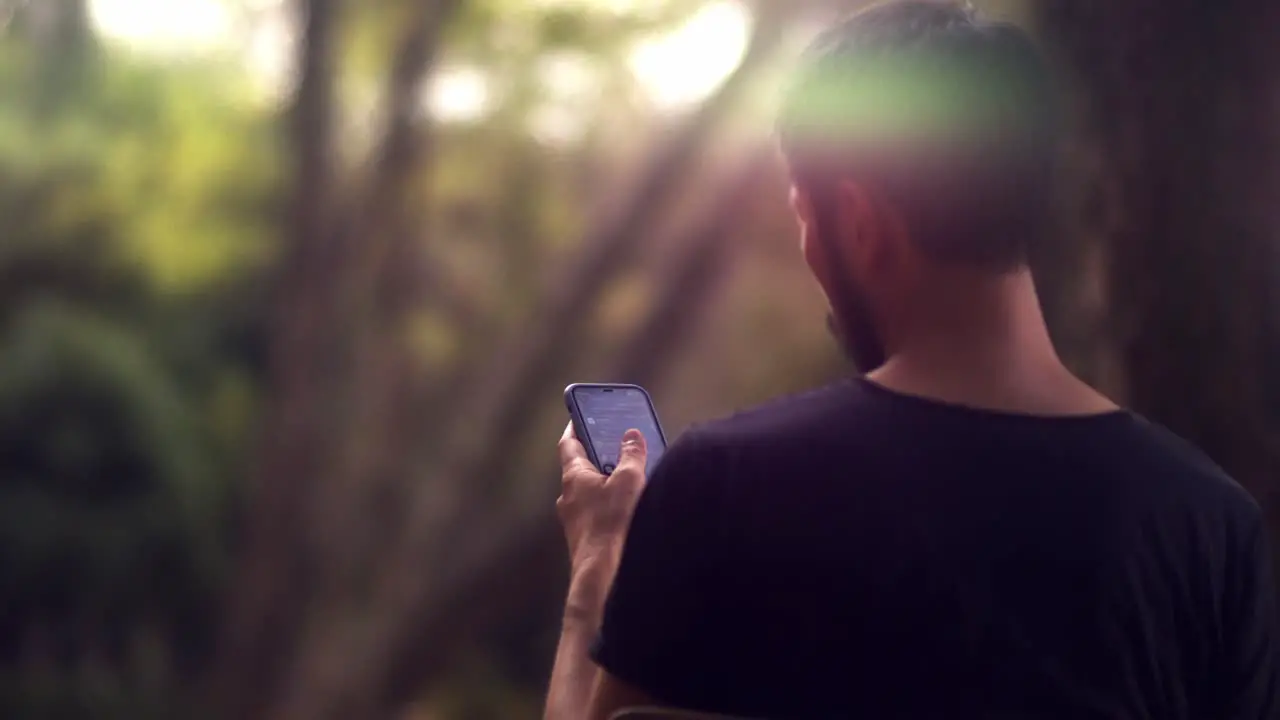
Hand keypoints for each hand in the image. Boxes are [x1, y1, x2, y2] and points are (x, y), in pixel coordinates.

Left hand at [556, 423, 647, 605]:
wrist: (601, 574)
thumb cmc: (611, 524)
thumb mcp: (628, 481)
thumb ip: (631, 455)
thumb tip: (632, 436)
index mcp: (573, 476)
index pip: (569, 443)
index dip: (575, 427)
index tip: (580, 416)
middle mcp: (568, 496)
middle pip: (580, 468)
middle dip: (597, 457)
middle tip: (613, 446)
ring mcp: (574, 519)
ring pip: (587, 493)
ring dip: (603, 484)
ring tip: (627, 480)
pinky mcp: (584, 538)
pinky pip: (594, 513)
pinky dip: (606, 505)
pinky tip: (625, 511)